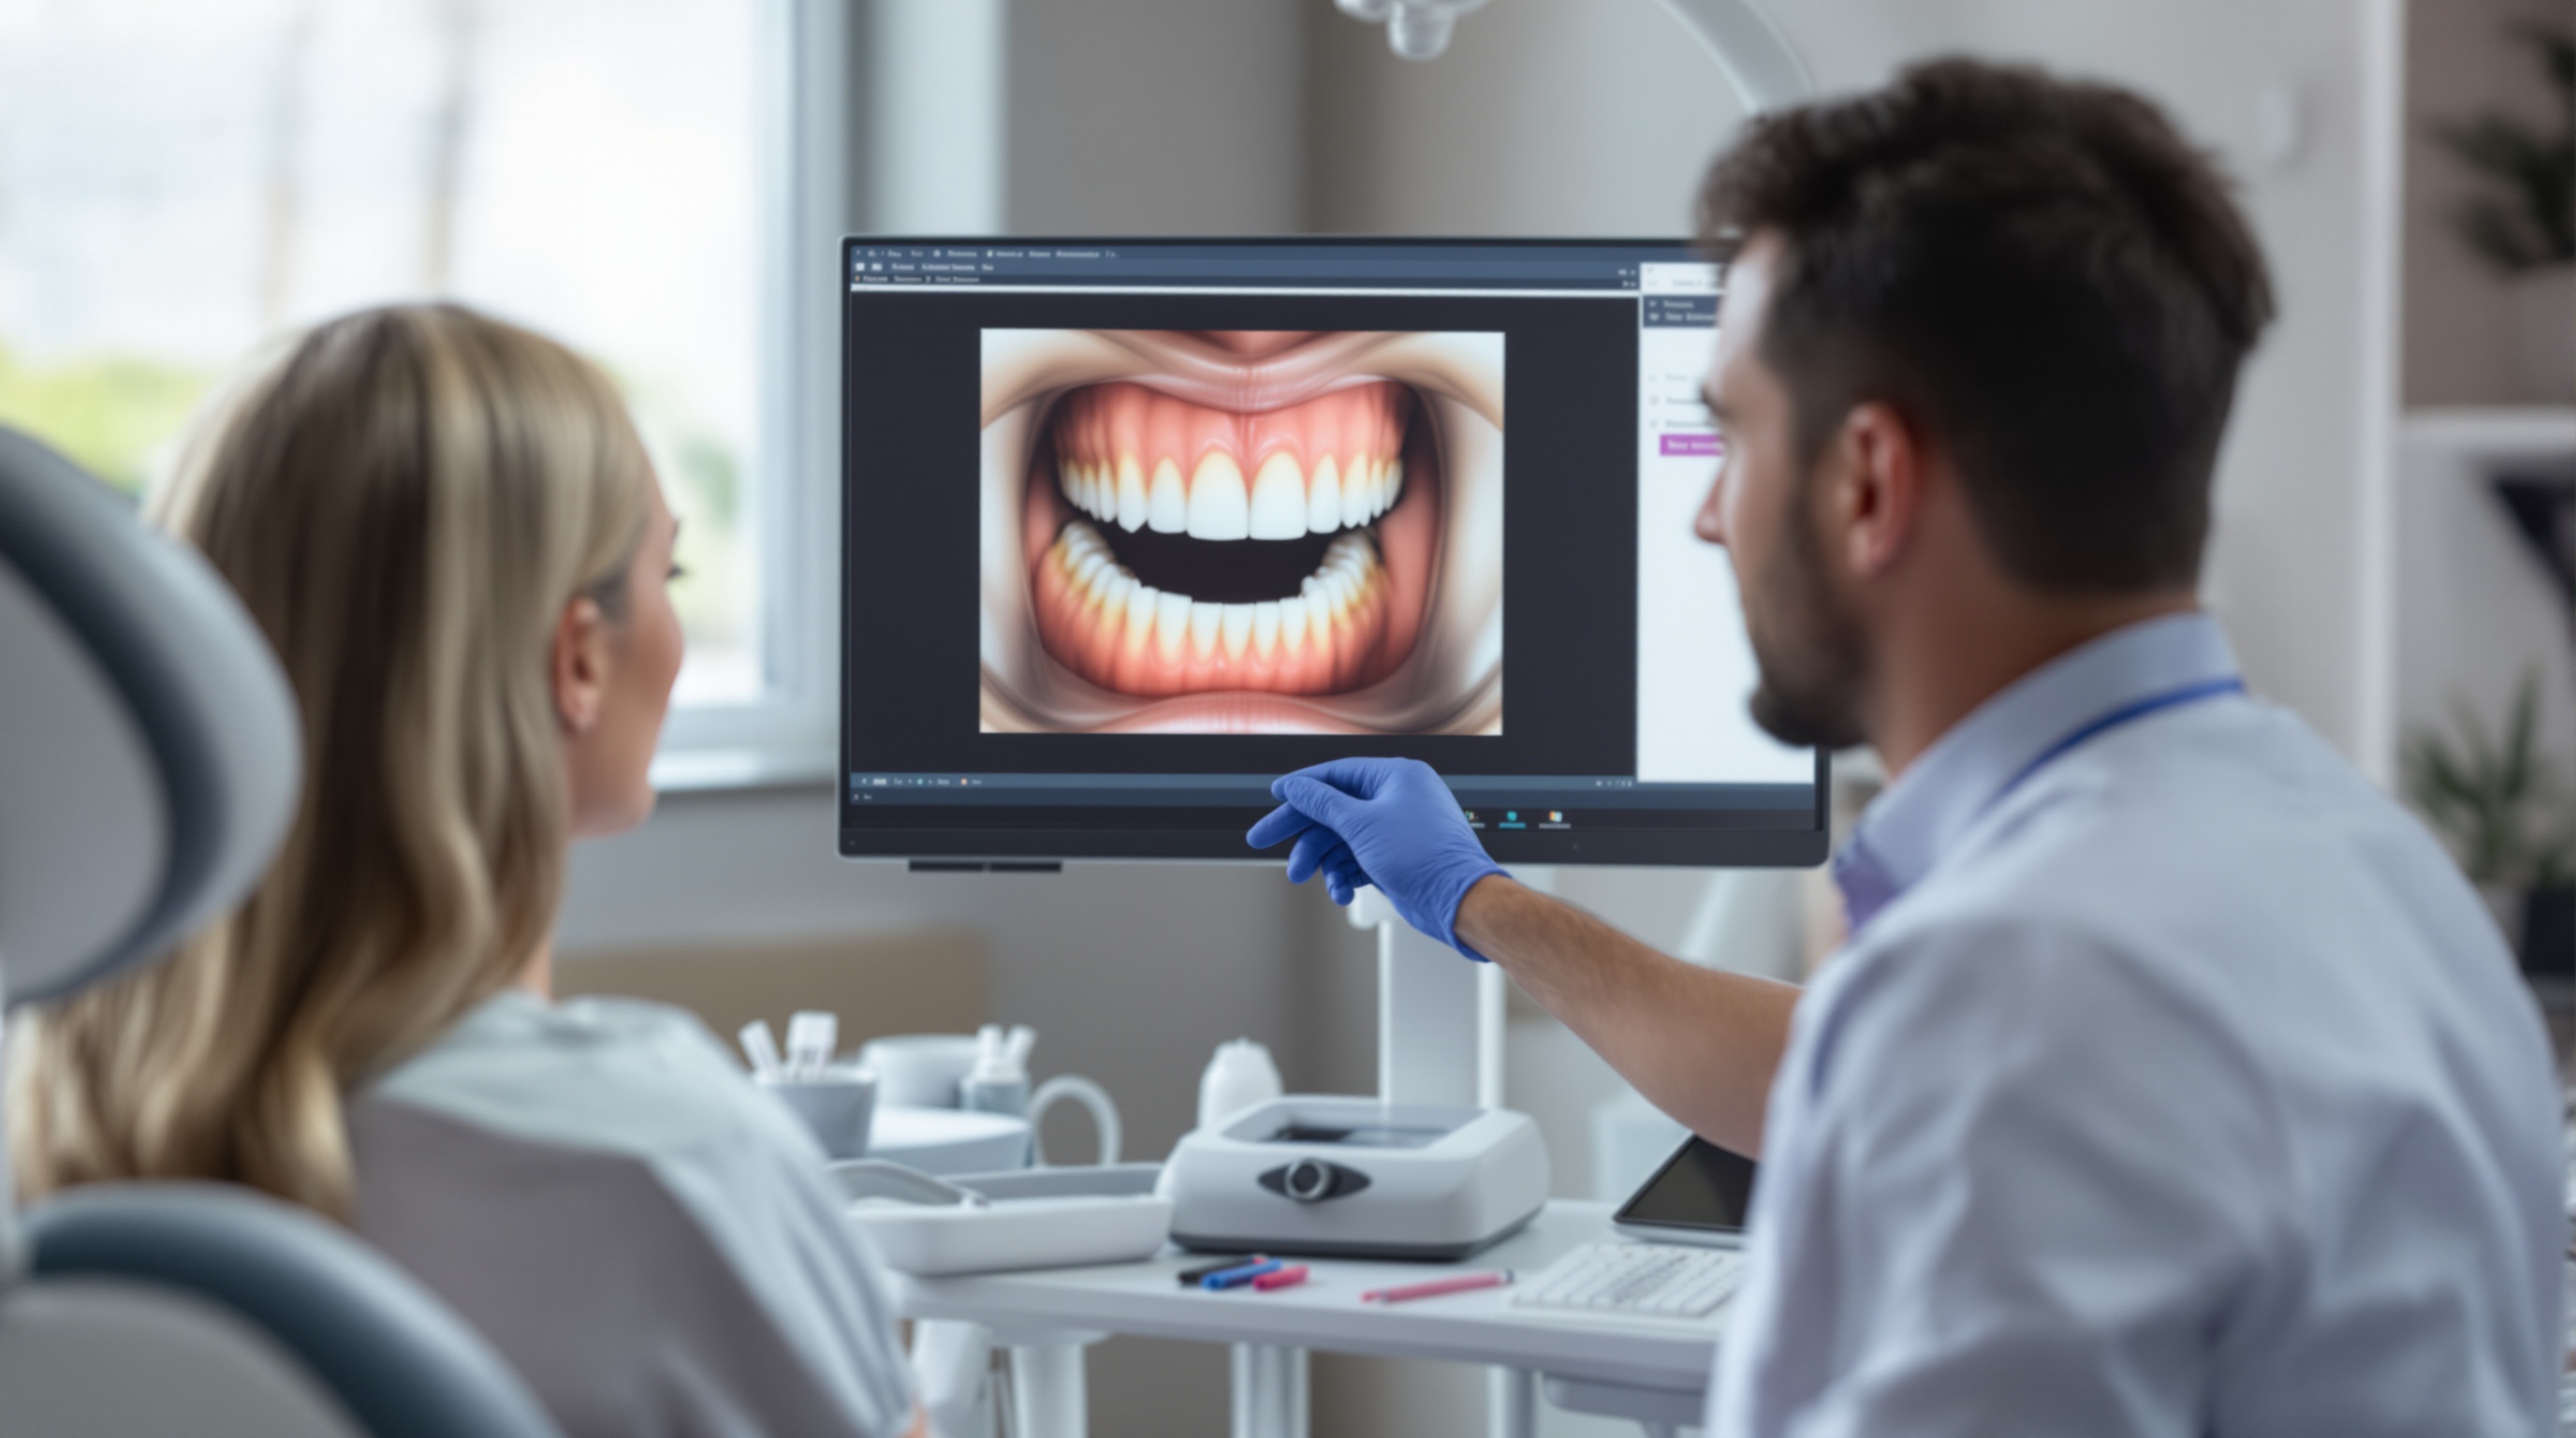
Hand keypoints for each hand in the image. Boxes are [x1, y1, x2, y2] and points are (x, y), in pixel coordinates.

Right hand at [1245, 757, 1506, 958]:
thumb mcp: (1361, 824)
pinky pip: (1358, 858)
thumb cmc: (1424, 856)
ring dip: (1322, 860)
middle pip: (1334, 808)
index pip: (1336, 773)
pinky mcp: (1397, 856)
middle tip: (1261, 839)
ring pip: (1343, 838)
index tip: (1275, 796)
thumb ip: (1323, 803)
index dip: (1302, 786)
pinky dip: (1344, 874)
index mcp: (1396, 776)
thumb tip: (1297, 786)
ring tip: (1304, 877)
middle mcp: (1398, 797)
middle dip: (1301, 831)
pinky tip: (1340, 891)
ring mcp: (1398, 828)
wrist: (1458, 900)